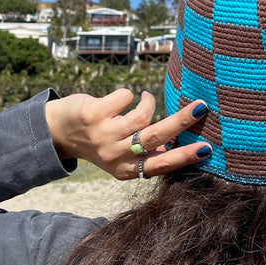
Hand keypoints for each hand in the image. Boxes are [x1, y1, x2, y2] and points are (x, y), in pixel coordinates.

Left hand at [44, 88, 211, 180]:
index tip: (207, 149)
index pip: (161, 166)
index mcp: (127, 170)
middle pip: (156, 138)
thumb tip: (179, 150)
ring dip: (148, 101)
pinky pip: (125, 97)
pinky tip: (122, 99)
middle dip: (182, 121)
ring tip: (145, 98)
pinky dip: (129, 94)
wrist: (58, 132)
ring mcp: (104, 135)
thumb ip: (146, 156)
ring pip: (142, 116)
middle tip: (201, 107)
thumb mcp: (121, 158)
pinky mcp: (94, 114)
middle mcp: (115, 156)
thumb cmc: (100, 141)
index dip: (185, 156)